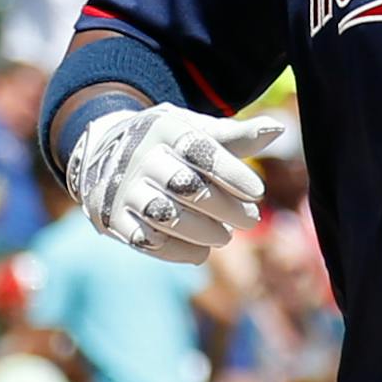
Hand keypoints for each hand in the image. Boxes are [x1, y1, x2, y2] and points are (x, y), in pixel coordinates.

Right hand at [65, 104, 281, 263]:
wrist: (105, 152)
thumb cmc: (170, 143)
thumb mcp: (197, 130)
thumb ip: (235, 137)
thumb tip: (277, 130)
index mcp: (165, 129)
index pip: (201, 150)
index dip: (232, 173)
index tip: (258, 192)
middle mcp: (140, 157)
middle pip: (185, 186)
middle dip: (223, 207)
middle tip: (250, 220)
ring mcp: (122, 189)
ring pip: (165, 216)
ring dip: (201, 231)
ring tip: (224, 236)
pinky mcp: (110, 218)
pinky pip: (144, 240)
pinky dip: (176, 251)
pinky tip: (200, 252)